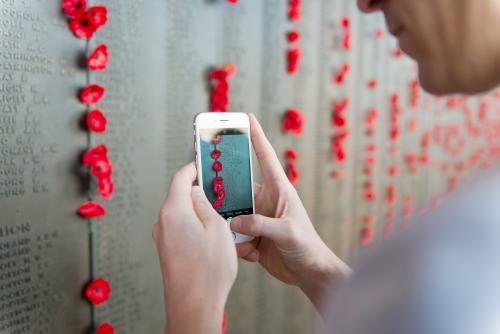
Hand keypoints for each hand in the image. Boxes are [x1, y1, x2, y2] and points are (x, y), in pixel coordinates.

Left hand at [153, 162, 236, 333]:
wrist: (194, 305)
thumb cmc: (209, 270)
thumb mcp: (218, 228)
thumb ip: (205, 204)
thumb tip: (197, 193)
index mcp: (174, 211)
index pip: (180, 177)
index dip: (194, 167)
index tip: (204, 163)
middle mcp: (163, 222)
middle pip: (180, 195)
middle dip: (199, 191)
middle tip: (219, 192)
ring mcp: (163, 237)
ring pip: (182, 213)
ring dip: (199, 211)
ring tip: (221, 218)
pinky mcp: (166, 250)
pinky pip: (180, 229)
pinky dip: (195, 226)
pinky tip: (212, 237)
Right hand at [231, 114, 351, 310]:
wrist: (308, 272)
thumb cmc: (307, 245)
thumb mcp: (287, 232)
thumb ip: (260, 224)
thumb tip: (234, 221)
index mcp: (278, 189)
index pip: (265, 157)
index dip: (256, 136)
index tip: (246, 117)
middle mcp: (265, 200)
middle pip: (238, 186)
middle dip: (224, 190)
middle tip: (207, 188)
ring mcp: (257, 217)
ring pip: (231, 213)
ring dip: (231, 227)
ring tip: (243, 241)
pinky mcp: (252, 235)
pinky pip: (233, 234)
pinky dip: (238, 245)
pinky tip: (252, 254)